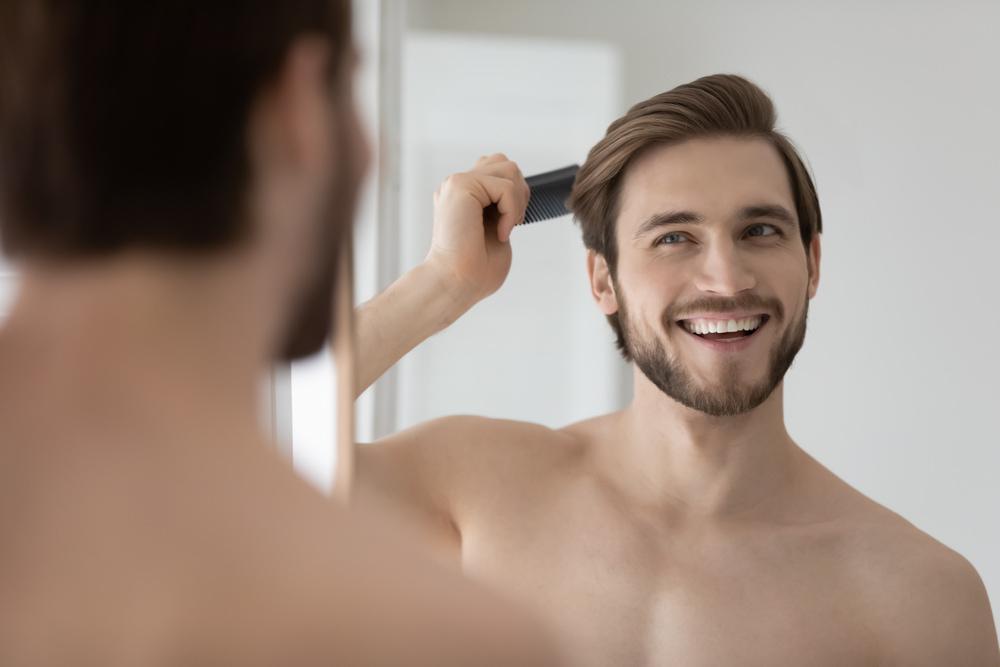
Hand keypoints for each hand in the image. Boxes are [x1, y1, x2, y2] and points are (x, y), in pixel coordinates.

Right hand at [424, 153, 529, 307]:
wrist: (456, 284)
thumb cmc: (476, 269)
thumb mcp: (497, 227)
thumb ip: (503, 204)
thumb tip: (520, 188)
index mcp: (463, 194)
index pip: (498, 170)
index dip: (514, 194)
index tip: (508, 225)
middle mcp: (456, 185)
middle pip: (505, 163)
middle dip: (519, 192)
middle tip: (510, 224)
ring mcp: (456, 183)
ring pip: (508, 169)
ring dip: (517, 201)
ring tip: (505, 227)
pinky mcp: (460, 186)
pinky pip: (505, 186)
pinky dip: (511, 211)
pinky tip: (500, 233)